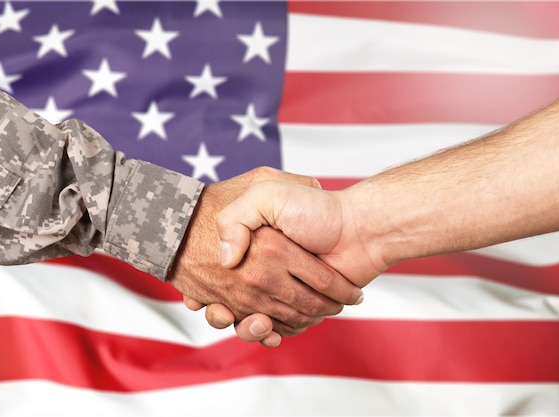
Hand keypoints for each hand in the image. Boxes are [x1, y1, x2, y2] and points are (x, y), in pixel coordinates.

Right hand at [169, 168, 363, 343]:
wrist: (360, 229)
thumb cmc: (317, 209)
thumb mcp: (267, 193)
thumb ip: (237, 217)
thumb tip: (226, 261)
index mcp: (253, 246)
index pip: (220, 273)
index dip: (203, 289)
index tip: (198, 297)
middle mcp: (265, 268)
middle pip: (234, 300)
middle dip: (225, 313)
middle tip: (225, 312)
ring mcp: (281, 288)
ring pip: (253, 319)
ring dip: (250, 327)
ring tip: (256, 320)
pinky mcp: (299, 306)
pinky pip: (278, 327)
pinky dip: (272, 334)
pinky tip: (269, 330)